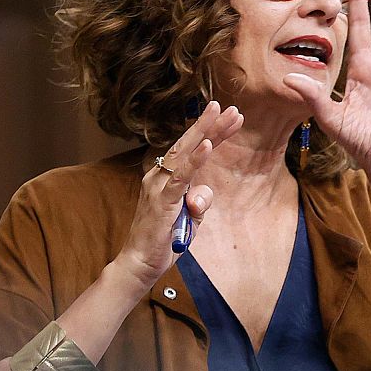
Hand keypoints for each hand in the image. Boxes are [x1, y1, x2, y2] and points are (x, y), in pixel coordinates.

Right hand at [111, 101, 242, 286]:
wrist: (139, 263)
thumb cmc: (164, 239)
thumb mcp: (191, 218)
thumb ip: (199, 202)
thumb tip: (202, 196)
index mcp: (166, 178)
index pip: (190, 149)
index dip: (210, 132)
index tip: (230, 116)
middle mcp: (159, 176)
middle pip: (188, 144)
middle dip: (210, 124)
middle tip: (230, 107)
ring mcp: (159, 186)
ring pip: (185, 153)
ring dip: (206, 132)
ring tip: (222, 114)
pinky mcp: (163, 200)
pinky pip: (181, 176)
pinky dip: (195, 160)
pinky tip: (207, 146)